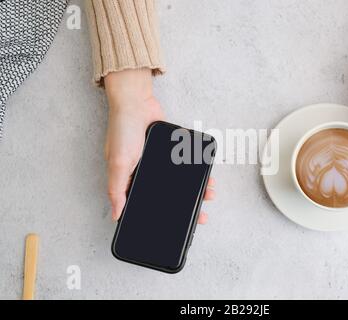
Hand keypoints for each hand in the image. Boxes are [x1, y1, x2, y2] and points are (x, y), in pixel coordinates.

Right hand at [104, 68, 214, 221]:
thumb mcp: (118, 163)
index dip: (162, 217)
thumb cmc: (122, 130)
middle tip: (201, 215)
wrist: (137, 102)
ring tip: (209, 194)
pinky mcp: (169, 150)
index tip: (179, 228)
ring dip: (194, 188)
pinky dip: (195, 170)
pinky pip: (184, 165)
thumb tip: (116, 215)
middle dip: (185, 205)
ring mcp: (158, 162)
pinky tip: (206, 176)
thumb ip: (117, 190)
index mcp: (130, 180)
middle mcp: (144, 172)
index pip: (147, 204)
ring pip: (179, 181)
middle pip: (167, 195)